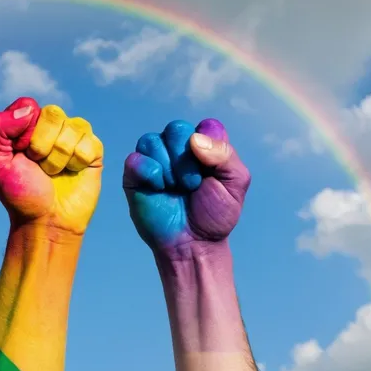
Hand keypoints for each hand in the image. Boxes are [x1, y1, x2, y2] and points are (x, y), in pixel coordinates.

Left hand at [0, 97, 102, 234]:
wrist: (46, 222)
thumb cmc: (20, 194)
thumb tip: (30, 108)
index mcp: (26, 126)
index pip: (29, 106)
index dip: (25, 131)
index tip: (21, 154)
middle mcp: (51, 128)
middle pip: (53, 113)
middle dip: (42, 145)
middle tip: (38, 166)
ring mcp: (73, 138)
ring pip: (73, 128)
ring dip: (59, 157)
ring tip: (54, 173)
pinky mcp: (93, 152)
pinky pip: (90, 143)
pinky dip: (78, 161)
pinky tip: (72, 173)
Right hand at [123, 119, 249, 252]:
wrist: (192, 244)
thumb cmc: (214, 215)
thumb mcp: (235, 183)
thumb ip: (225, 155)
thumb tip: (194, 139)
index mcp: (204, 146)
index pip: (205, 126)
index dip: (209, 147)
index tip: (211, 172)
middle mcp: (177, 148)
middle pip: (176, 129)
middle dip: (186, 159)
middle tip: (192, 185)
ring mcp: (154, 160)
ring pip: (152, 140)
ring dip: (168, 169)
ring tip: (175, 189)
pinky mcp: (135, 175)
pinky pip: (135, 159)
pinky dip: (149, 172)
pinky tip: (158, 188)